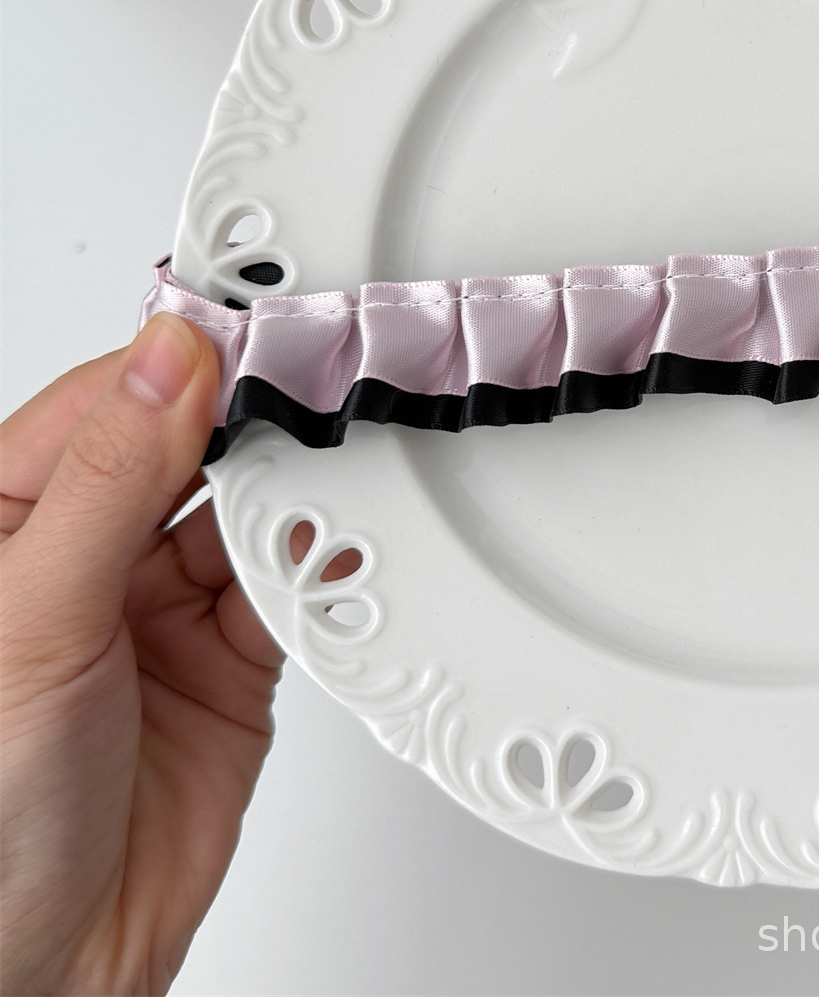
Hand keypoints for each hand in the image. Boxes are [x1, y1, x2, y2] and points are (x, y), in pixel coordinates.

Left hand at [1, 314, 281, 995]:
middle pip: (189, 451)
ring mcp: (157, 613)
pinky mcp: (229, 666)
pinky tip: (346, 549)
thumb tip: (166, 358)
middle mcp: (80, 562)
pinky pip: (292, 590)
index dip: (180, 361)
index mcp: (4, 528)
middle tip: (322, 384)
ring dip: (298, 497)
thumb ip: (112, 481)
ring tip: (345, 466)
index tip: (253, 325)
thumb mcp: (31, 619)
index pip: (106, 406)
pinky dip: (328, 570)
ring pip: (249, 515)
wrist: (41, 977)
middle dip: (254, 423)